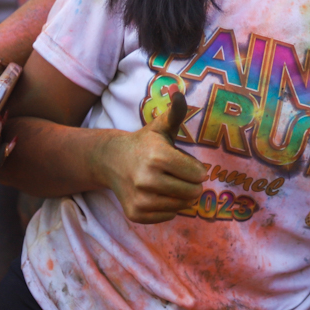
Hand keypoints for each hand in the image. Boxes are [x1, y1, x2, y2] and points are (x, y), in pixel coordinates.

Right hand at [95, 88, 206, 223]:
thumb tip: (180, 92)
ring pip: (181, 206)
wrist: (111, 160)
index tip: (187, 163)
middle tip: (180, 175)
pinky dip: (169, 208)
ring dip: (181, 197)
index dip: (198, 169)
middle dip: (192, 184)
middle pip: (192, 192)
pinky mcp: (135, 213)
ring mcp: (139, 199)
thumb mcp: (161, 126)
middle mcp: (147, 179)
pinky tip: (159, 194)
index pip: (198, 174)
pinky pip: (168, 216)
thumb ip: (176, 112)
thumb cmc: (145, 142)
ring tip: (169, 183)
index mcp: (158, 156)